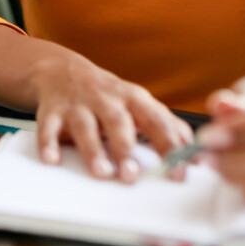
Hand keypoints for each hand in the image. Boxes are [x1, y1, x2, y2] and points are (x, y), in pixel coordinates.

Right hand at [31, 47, 193, 182]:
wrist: (62, 70)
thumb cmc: (108, 95)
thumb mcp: (139, 103)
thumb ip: (167, 126)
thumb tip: (195, 153)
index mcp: (133, 99)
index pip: (156, 121)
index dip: (169, 146)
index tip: (179, 171)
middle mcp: (106, 100)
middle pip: (118, 122)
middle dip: (125, 148)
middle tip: (132, 175)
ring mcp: (78, 104)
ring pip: (85, 126)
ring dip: (93, 150)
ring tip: (101, 172)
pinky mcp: (52, 110)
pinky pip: (48, 127)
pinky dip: (48, 143)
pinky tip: (52, 159)